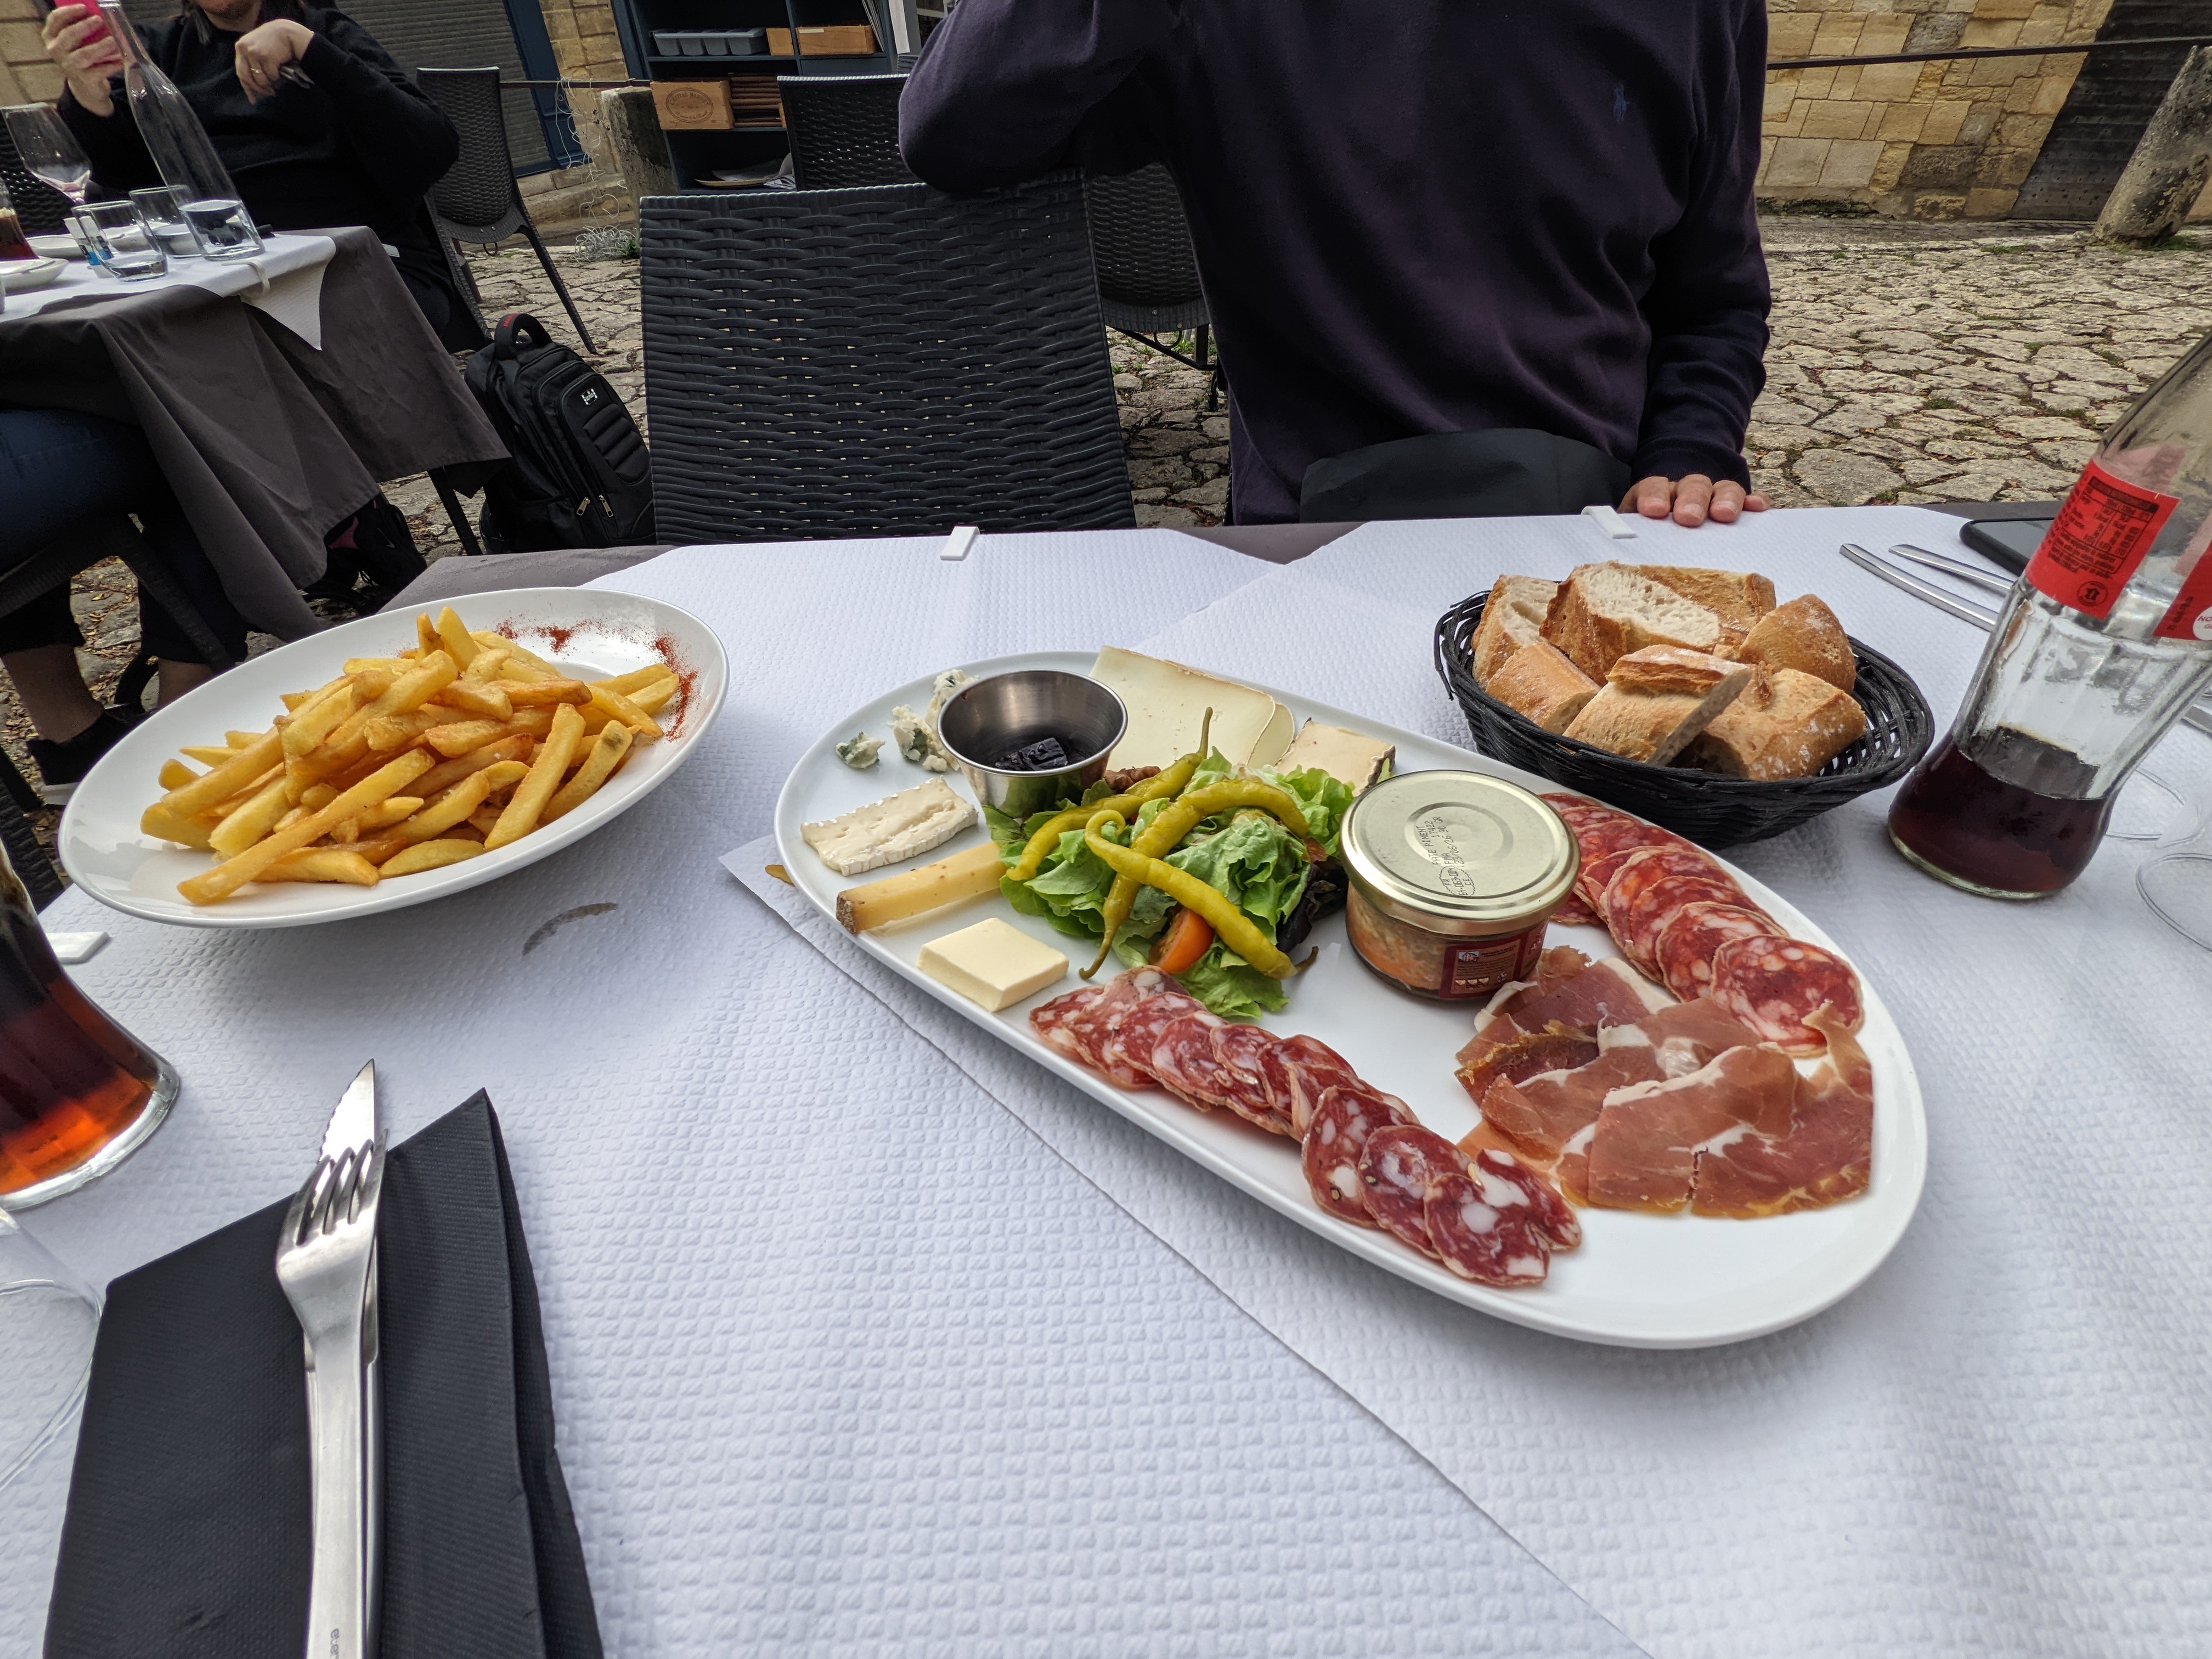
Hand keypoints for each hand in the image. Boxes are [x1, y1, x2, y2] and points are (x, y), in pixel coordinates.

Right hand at [42, 3, 121, 116]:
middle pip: (69, 35)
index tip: (83, 7)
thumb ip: (79, 26)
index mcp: (50, 36)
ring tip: (113, 40)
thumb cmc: (79, 55)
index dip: (68, 12)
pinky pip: (100, 70)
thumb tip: (97, 12)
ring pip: (85, 54)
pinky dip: (112, 64)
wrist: (85, 85)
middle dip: (85, 26)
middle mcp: (55, 50)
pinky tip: (121, 59)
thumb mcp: (75, 40)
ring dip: (100, 46)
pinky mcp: (84, 79)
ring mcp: (69, 65)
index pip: (55, 19)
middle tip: (99, 19)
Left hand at [234, 18, 313, 102]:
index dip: (247, 87)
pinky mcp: (266, 57)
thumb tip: (251, 84)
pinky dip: (278, 76)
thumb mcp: (257, 47)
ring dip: (270, 82)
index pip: (240, 72)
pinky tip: (281, 69)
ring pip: (261, 79)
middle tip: (270, 92)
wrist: (287, 32)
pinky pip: (271, 76)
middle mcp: (244, 49)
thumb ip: (251, 60)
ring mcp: (254, 53)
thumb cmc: (274, 41)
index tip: (253, 99)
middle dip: (260, 89)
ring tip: (277, 75)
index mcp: (240, 47)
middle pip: (248, 78)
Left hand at [1620, 473, 1768, 527]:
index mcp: (1656, 495)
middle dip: (1691, 500)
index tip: (1654, 511)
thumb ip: (1630, 540)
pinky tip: (1757, 508)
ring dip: (1724, 499)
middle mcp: (1686, 492)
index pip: (1653, 487)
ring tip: (1723, 515)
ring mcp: (1714, 497)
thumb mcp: (1636, 537)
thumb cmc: (1652, 541)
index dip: (1654, 495)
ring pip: (1723, 489)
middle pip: (1692, 486)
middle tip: (1689, 517)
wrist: (1674, 527)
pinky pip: (1749, 501)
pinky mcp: (1738, 509)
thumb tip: (1617, 557)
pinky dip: (1754, 503)